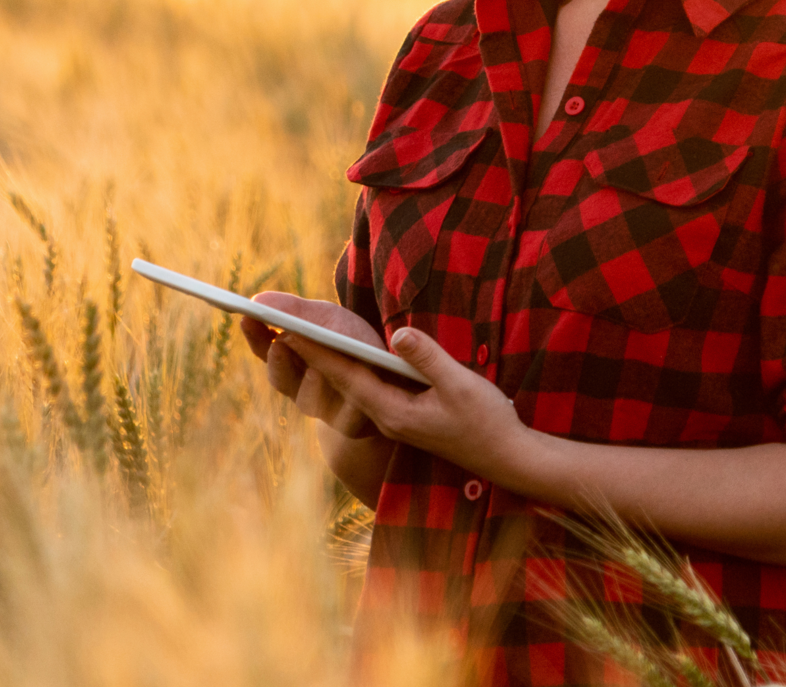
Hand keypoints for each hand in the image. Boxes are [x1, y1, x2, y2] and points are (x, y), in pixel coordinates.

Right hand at [238, 293, 383, 438]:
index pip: (265, 349)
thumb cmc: (353, 341)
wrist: (392, 376)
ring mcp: (326, 408)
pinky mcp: (350, 424)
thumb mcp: (327, 319)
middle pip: (282, 379)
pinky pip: (343, 418)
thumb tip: (258, 299)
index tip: (247, 316)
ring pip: (309, 400)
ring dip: (311, 385)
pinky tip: (352, 395)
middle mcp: (302, 387)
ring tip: (315, 369)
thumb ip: (295, 311)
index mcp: (292, 359)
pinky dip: (345, 404)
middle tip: (279, 343)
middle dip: (280, 362)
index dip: (255, 335)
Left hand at [278, 325, 534, 482]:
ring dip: (325, 362)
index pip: (346, 378)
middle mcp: (386, 418)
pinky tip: (340, 356)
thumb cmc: (487, 421)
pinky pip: (366, 390)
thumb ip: (428, 359)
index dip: (317, 353)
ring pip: (351, 387)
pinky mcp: (403, 415)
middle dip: (310, 355)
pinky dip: (349, 370)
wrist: (506, 458)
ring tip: (297, 336)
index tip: (289, 331)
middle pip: (340, 382)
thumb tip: (398, 335)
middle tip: (280, 327)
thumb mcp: (461, 385)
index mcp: (394, 413)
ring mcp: (393, 418)